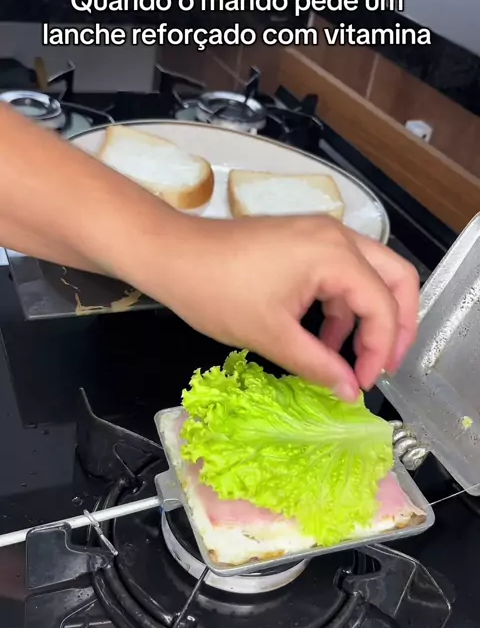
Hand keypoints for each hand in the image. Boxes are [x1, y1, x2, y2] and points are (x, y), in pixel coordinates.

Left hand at [149, 214, 418, 400]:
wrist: (172, 255)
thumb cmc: (216, 292)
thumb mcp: (271, 336)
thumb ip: (319, 365)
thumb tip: (351, 393)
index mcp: (334, 255)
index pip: (383, 305)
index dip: (382, 350)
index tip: (365, 384)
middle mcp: (337, 236)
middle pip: (396, 278)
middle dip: (397, 325)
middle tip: (385, 364)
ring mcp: (321, 234)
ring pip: (371, 275)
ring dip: (367, 317)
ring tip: (348, 360)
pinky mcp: (304, 241)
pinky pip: (343, 272)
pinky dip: (343, 305)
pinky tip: (325, 339)